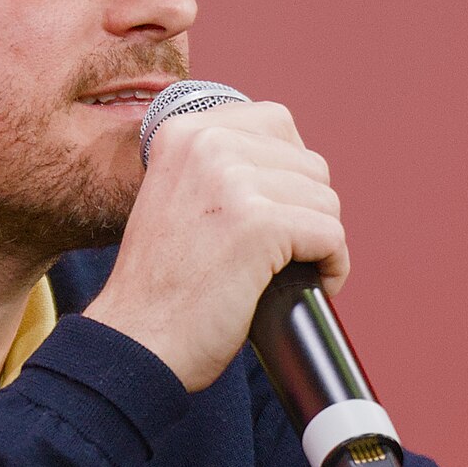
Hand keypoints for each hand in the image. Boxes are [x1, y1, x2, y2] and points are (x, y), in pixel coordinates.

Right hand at [85, 98, 347, 390]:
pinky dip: (332, 267)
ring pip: (325, 200)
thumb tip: (292, 168)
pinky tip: (311, 285)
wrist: (135, 343)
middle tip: (283, 254)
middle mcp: (207, 144)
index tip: (276, 213)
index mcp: (184, 133)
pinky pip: (331, 236)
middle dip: (307, 212)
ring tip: (290, 272)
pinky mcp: (259, 224)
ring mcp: (233, 182)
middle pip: (309, 163)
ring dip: (320, 242)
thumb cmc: (161, 289)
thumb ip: (221, 170)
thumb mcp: (178, 200)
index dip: (290, 173)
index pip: (276, 123)